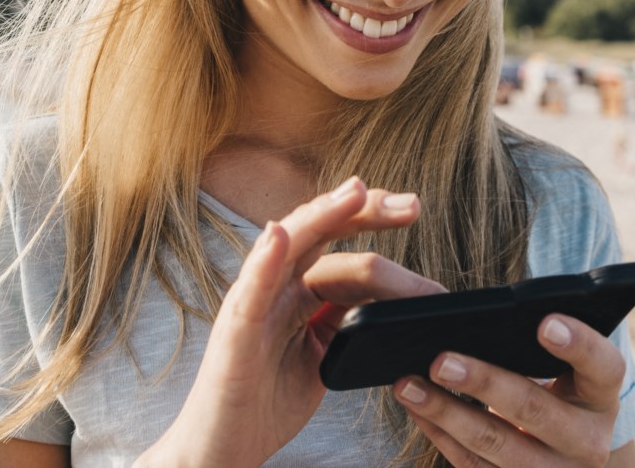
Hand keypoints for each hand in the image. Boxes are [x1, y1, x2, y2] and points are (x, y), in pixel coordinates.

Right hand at [135, 178, 444, 467]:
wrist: (223, 448)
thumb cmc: (266, 402)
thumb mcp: (322, 353)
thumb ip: (342, 319)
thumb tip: (386, 296)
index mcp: (296, 289)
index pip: (335, 239)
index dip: (370, 219)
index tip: (411, 209)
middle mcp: (273, 285)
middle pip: (318, 230)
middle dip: (363, 210)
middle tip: (408, 204)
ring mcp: (252, 303)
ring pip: (286, 245)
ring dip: (321, 215)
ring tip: (357, 192)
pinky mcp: (234, 331)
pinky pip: (250, 291)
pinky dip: (264, 260)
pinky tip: (279, 235)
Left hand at [393, 313, 626, 466]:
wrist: (563, 455)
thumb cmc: (550, 388)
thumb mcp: (557, 368)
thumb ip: (528, 341)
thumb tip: (466, 314)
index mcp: (602, 395)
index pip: (603, 366)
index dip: (578, 344)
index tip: (544, 322)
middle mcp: (588, 440)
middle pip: (535, 409)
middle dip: (483, 382)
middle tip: (440, 361)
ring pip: (496, 443)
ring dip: (445, 412)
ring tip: (408, 384)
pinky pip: (473, 463)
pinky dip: (439, 432)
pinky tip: (415, 406)